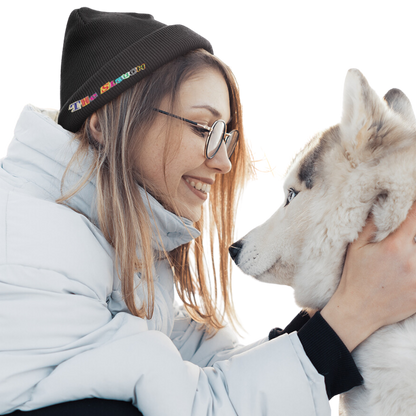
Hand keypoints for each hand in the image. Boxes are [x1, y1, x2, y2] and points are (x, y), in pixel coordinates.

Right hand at [321, 200, 415, 351]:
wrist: (358, 311)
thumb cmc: (355, 276)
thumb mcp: (356, 247)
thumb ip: (371, 224)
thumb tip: (382, 205)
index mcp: (395, 247)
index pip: (414, 218)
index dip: (415, 207)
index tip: (413, 203)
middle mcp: (412, 262)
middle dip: (415, 234)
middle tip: (406, 239)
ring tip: (404, 256)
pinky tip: (406, 270)